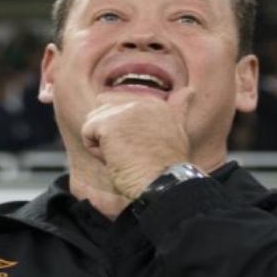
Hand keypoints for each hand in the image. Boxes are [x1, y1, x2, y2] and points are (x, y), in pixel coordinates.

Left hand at [80, 87, 194, 198]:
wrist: (163, 185)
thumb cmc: (168, 167)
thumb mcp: (178, 132)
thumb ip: (178, 109)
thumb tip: (189, 90)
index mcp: (157, 103)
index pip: (120, 102)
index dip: (122, 128)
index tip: (140, 147)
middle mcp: (141, 101)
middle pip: (103, 107)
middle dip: (108, 132)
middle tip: (131, 153)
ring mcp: (124, 110)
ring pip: (93, 121)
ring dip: (102, 142)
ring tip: (125, 157)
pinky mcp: (109, 124)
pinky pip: (87, 133)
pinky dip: (96, 151)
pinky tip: (117, 160)